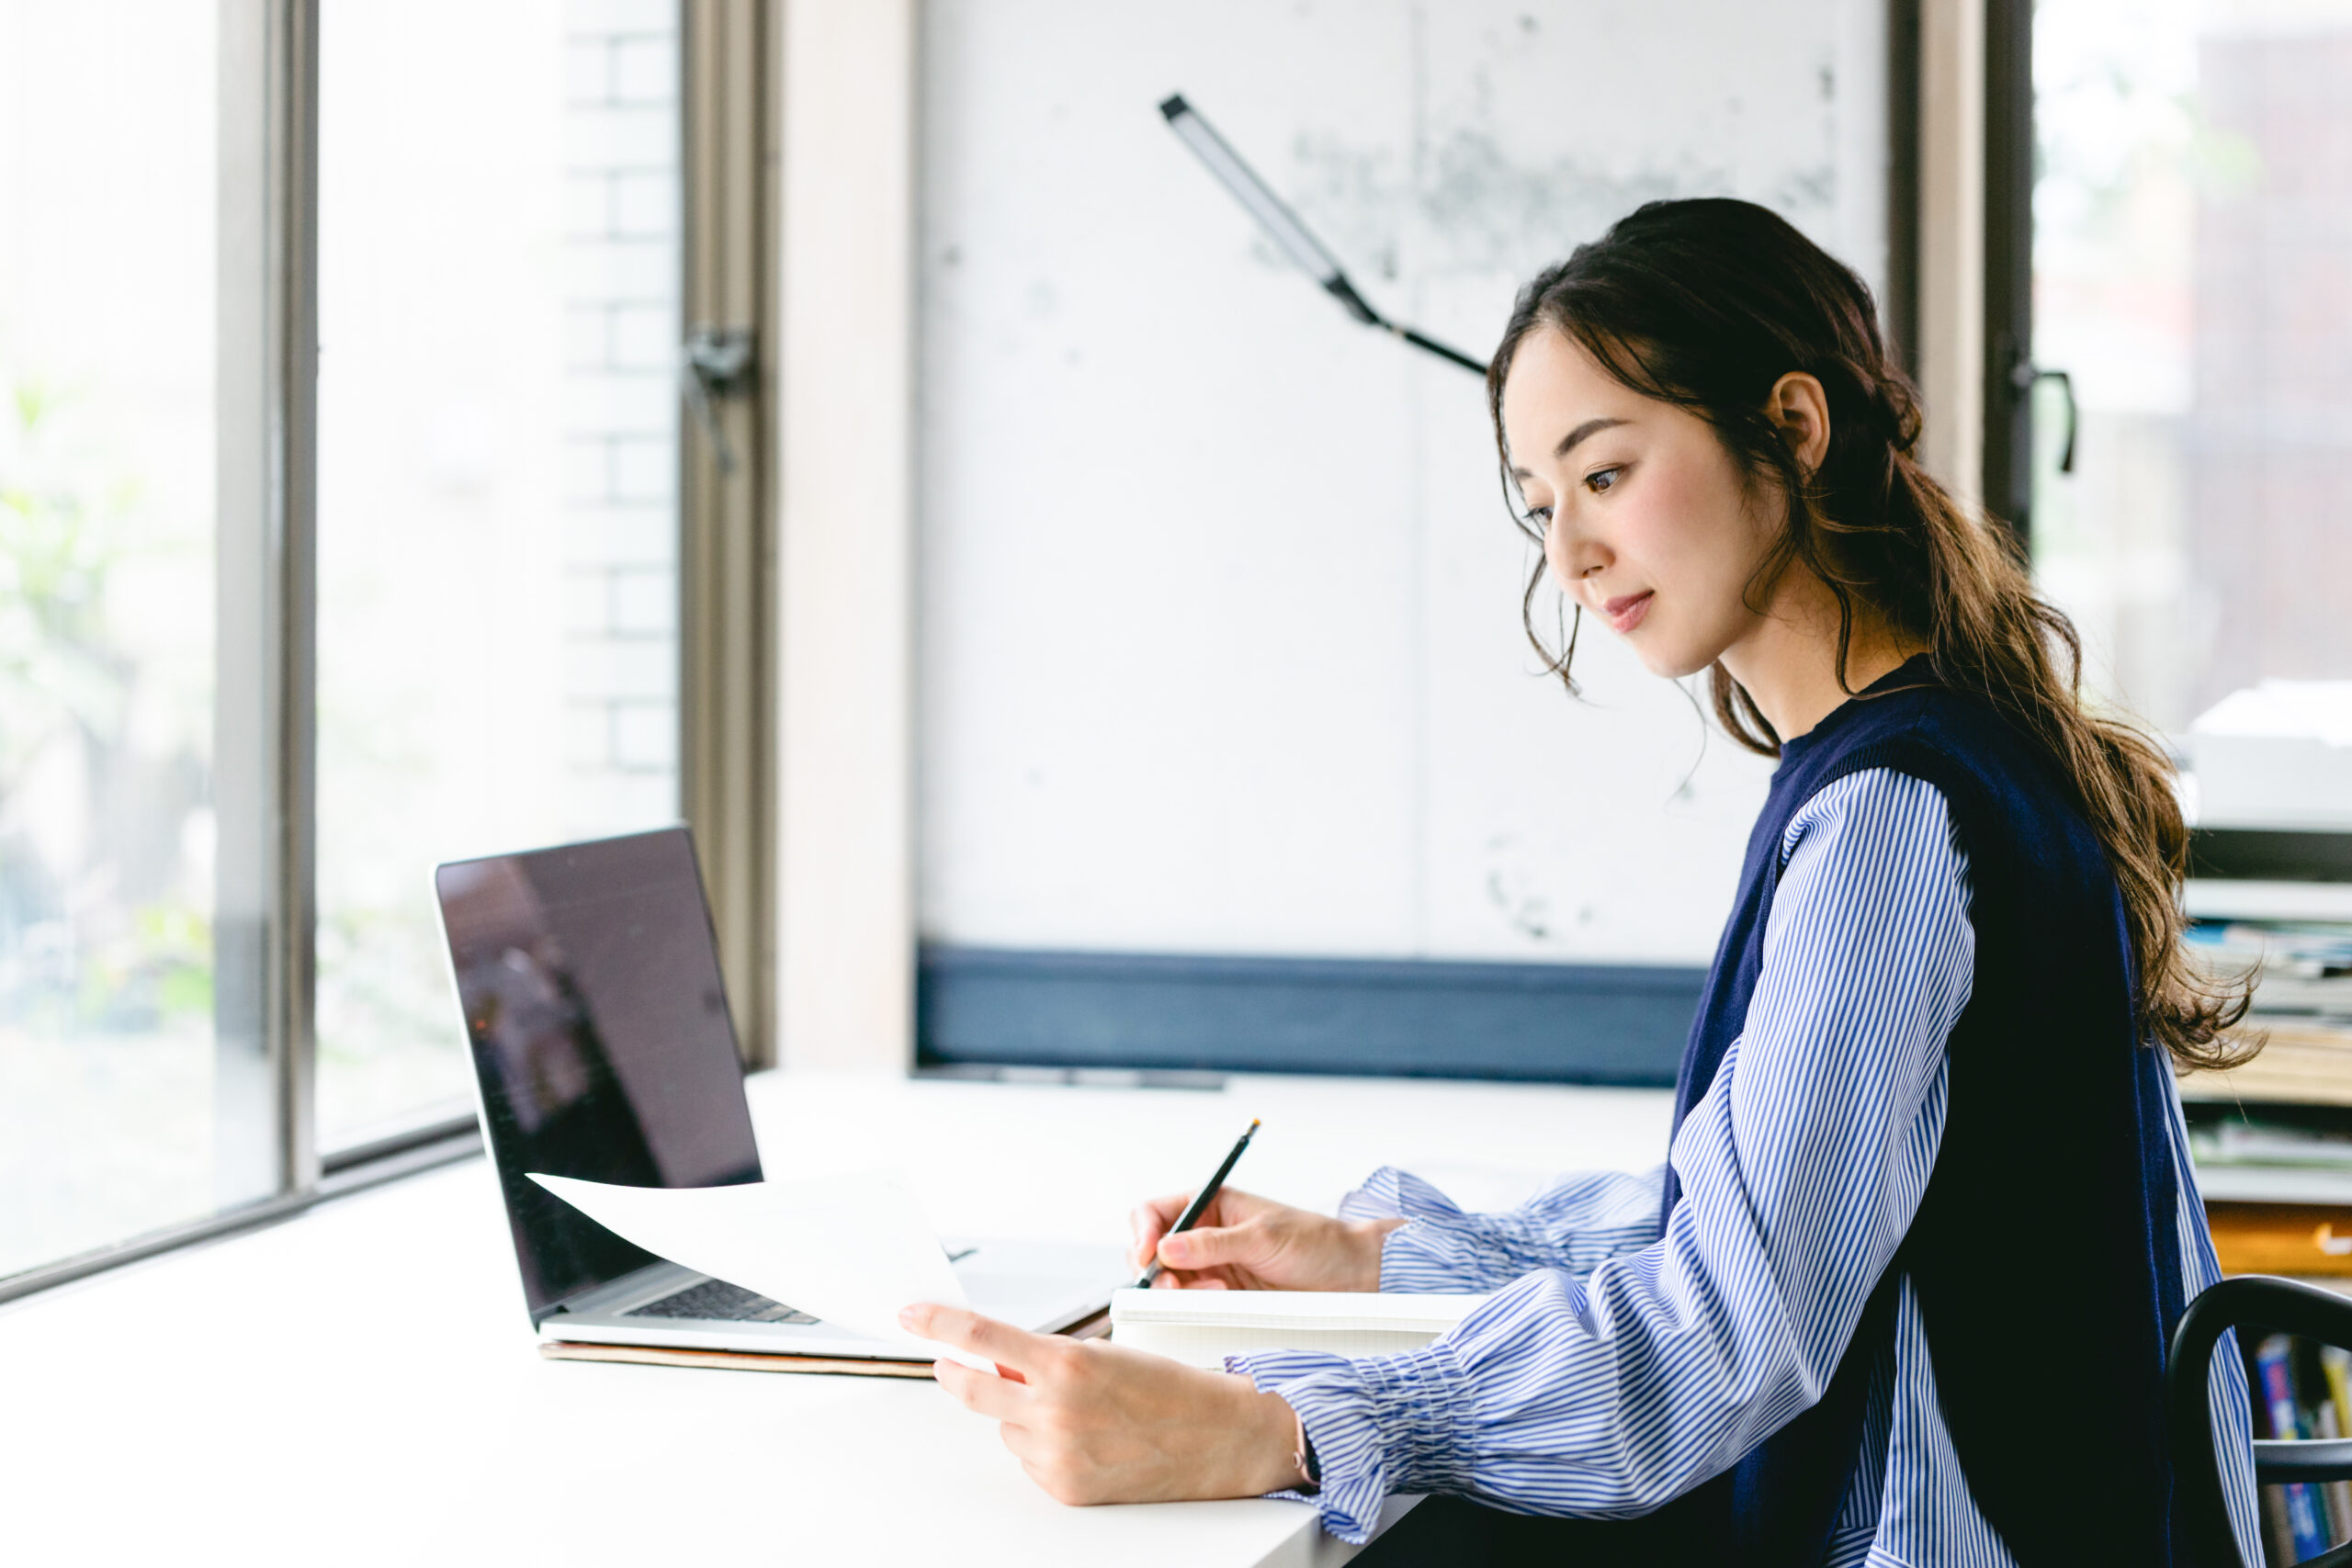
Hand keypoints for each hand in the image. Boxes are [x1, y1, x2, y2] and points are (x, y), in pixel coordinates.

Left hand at [901, 1303, 1305, 1504]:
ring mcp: (1057, 1455)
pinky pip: (1028, 1460)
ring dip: (1020, 1414)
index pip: (981, 1338)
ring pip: (1004, 1427)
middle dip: (958, 1373)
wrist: (1222, 1440)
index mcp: (1067, 1364)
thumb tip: (1000, 1365)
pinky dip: (1042, 1446)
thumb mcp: (1106, 1353)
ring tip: (1077, 1410)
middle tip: (951, 1362)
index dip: (938, 1324)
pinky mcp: (1064, 1488)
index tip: (913, 1315)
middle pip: (972, 1388)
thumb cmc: (1173, 1390)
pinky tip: (1085, 1439)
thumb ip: (1046, 1360)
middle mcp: (1055, 1411)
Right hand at [1129, 1186, 1402, 1291]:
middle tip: (1173, 1285)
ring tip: (1212, 1291)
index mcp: (1212, 1204)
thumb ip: (1214, 1243)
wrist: (1350, 1276)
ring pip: (1169, 1280)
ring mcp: (1212, 1267)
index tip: (1147, 1255)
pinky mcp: (1223, 1296)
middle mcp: (1206, 1235)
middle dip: (1157, 1268)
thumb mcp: (1263, 1236)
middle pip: (1153, 1250)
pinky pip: (1191, 1302)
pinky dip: (1194, 1304)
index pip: (1156, 1213)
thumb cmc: (1315, 1242)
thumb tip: (1166, 1247)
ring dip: (1178, 1289)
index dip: (1143, 1232)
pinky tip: (1218, 1299)